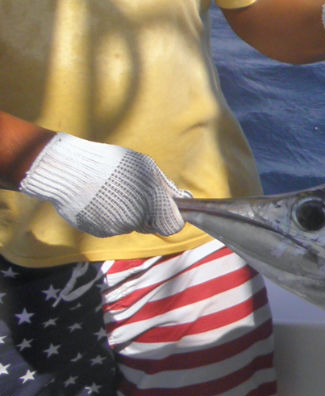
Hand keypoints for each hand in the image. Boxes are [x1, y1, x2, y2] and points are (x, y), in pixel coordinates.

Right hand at [19, 133, 184, 236]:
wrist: (70, 171)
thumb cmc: (113, 164)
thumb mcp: (146, 168)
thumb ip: (166, 188)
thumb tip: (182, 200)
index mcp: (153, 206)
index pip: (173, 226)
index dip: (171, 217)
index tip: (166, 208)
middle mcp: (136, 222)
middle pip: (149, 225)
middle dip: (147, 213)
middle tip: (133, 193)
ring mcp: (115, 229)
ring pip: (127, 225)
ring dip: (125, 213)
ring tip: (110, 192)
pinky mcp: (97, 231)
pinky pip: (109, 227)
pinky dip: (107, 217)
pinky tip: (98, 199)